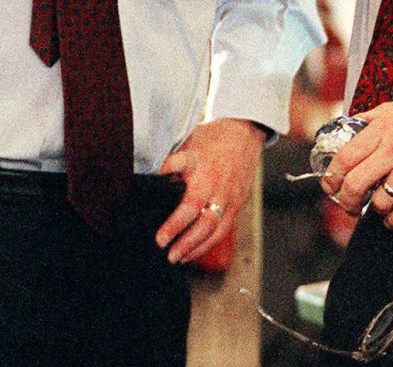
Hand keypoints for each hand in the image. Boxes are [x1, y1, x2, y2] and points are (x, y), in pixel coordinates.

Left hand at [155, 118, 266, 263]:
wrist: (245, 134)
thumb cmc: (212, 139)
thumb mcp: (188, 144)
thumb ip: (171, 164)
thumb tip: (148, 180)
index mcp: (202, 167)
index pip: (187, 196)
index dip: (174, 218)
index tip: (159, 235)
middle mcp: (216, 184)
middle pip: (202, 217)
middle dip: (182, 237)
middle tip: (164, 249)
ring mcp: (229, 196)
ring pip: (214, 228)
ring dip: (195, 246)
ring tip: (176, 258)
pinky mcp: (237, 204)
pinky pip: (223, 229)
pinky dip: (207, 244)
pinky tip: (192, 252)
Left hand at [320, 81, 392, 228]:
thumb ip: (379, 117)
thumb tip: (355, 128)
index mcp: (385, 123)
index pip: (344, 156)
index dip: (331, 177)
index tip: (331, 185)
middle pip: (355, 183)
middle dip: (347, 200)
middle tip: (349, 204)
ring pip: (379, 201)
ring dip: (375, 210)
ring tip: (379, 208)